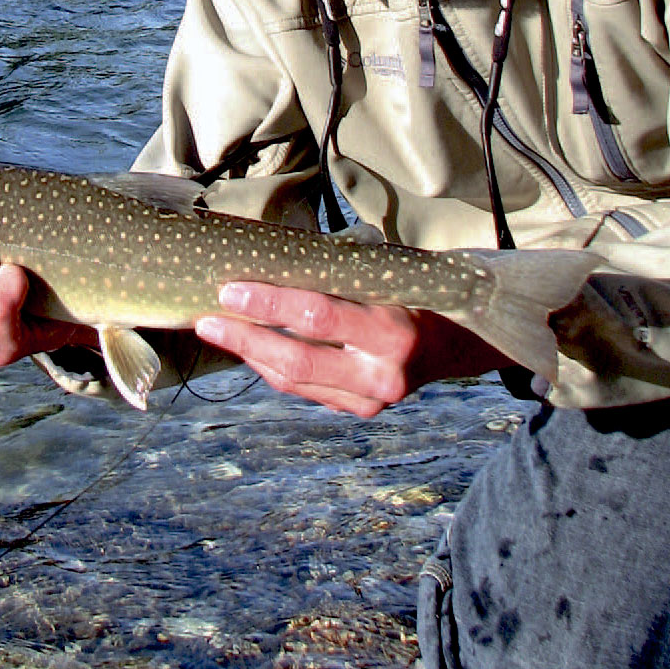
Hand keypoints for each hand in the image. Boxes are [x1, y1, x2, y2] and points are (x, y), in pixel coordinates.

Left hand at [194, 282, 513, 416]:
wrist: (462, 340)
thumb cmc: (416, 291)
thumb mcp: (388, 275)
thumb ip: (338, 276)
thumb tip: (265, 257)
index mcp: (394, 332)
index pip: (318, 317)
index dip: (268, 304)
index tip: (229, 288)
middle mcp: (383, 375)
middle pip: (296, 360)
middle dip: (245, 338)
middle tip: (207, 318)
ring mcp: (371, 400)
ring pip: (294, 381)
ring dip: (250, 354)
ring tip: (217, 328)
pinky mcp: (361, 411)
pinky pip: (304, 390)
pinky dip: (271, 367)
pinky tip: (249, 347)